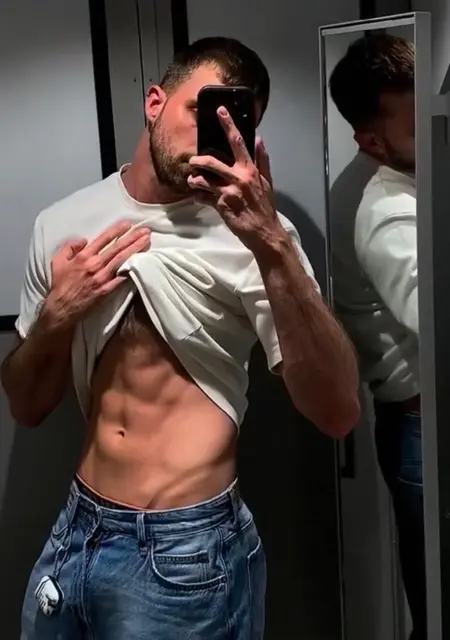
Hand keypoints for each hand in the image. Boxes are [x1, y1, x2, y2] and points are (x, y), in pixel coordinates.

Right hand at [43, 221, 150, 329]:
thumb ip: (69, 247)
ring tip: (146, 241)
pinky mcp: (107, 289)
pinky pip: (121, 278)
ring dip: (135, 249)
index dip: (116, 230)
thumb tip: (84, 239)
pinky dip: (131, 270)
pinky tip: (142, 263)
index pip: (103, 239)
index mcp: (83, 257)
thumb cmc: (60, 284)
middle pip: (117, 248)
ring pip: (122, 260)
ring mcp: (102, 278)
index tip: (128, 224)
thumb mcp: (57, 261)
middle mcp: (95, 265)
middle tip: (145, 230)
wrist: (62, 307)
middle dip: (132, 237)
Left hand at [188, 107, 284, 253]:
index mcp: (250, 169)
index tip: (219, 111)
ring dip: (194, 179)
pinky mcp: (221, 205)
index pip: (238, 142)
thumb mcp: (267, 183)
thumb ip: (262, 161)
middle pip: (212, 161)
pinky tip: (198, 197)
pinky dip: (198, 196)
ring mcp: (229, 192)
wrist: (264, 233)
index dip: (228, 125)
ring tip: (192, 181)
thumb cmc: (265, 208)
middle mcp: (239, 178)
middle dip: (198, 160)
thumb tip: (259, 140)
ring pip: (203, 179)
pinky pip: (204, 197)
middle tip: (193, 162)